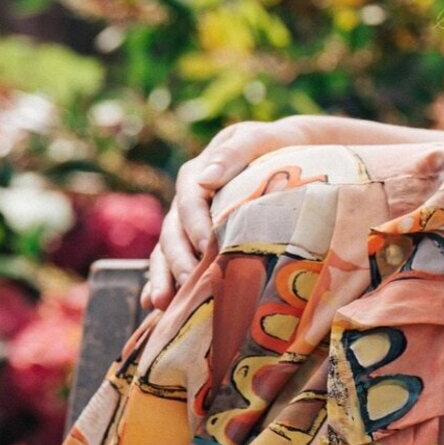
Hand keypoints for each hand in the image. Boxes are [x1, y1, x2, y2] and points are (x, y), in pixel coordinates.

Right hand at [142, 117, 323, 309]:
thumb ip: (234, 153)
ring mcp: (187, 223)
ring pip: (166, 250)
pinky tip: (155, 304)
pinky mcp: (193, 241)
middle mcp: (187, 200)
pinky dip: (161, 281)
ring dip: (162, 276)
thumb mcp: (258, 140)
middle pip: (173, 231)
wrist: (288, 155)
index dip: (195, 223)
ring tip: (163, 302)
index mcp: (198, 173)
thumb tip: (207, 179)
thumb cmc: (275, 146)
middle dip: (178, 258)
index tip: (206, 246)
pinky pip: (170, 262)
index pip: (190, 199)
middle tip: (188, 283)